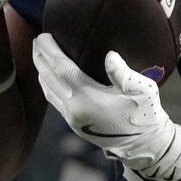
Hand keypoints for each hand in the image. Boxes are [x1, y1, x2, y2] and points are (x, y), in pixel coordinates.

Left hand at [32, 34, 180, 180]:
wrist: (143, 144)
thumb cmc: (145, 114)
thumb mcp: (142, 90)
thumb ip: (124, 73)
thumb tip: (110, 55)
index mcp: (88, 98)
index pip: (61, 68)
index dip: (49, 50)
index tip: (43, 36)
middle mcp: (74, 108)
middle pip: (48, 78)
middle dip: (40, 58)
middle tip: (36, 40)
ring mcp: (71, 118)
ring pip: (47, 89)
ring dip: (41, 70)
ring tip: (40, 55)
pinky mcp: (73, 123)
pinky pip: (53, 99)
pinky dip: (47, 84)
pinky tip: (49, 77)